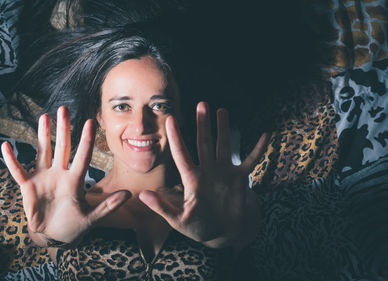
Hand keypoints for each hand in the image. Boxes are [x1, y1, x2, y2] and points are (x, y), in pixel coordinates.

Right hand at [1, 106, 130, 246]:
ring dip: (42, 135)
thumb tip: (129, 194)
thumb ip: (108, 206)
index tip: (90, 122)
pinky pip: (18, 171)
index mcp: (75, 180)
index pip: (82, 156)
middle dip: (63, 128)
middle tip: (64, 109)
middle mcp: (60, 174)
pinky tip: (5, 147)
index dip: (86, 140)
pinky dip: (11, 160)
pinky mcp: (28, 186)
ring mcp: (44, 178)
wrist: (53, 236)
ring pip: (43, 152)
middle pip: (62, 147)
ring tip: (44, 117)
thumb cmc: (73, 226)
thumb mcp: (92, 218)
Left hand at [139, 102, 268, 247]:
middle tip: (201, 104)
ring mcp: (224, 172)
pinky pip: (251, 161)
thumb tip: (143, 195)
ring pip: (223, 145)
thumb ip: (162, 208)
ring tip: (221, 110)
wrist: (223, 233)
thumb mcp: (178, 220)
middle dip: (202, 124)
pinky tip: (266, 135)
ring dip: (223, 128)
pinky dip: (258, 149)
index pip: (182, 154)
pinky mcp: (240, 178)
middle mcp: (207, 171)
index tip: (171, 119)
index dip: (176, 138)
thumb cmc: (199, 228)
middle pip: (204, 143)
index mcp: (192, 179)